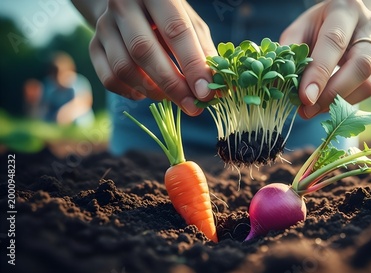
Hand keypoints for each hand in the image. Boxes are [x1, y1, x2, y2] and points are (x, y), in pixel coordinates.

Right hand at [88, 0, 216, 115]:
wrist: (132, 6)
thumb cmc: (169, 18)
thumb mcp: (191, 24)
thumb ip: (202, 50)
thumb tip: (214, 86)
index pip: (175, 31)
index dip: (192, 65)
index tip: (206, 92)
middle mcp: (123, 4)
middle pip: (144, 51)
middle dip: (172, 84)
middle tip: (192, 106)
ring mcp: (104, 25)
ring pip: (124, 68)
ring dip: (153, 90)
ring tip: (173, 96)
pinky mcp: (93, 45)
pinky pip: (110, 79)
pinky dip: (132, 92)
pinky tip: (148, 91)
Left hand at [280, 0, 370, 118]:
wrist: (347, 19)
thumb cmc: (319, 25)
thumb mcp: (300, 29)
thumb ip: (290, 51)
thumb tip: (280, 84)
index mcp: (344, 11)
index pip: (334, 42)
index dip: (320, 72)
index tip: (305, 97)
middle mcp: (368, 27)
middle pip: (360, 65)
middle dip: (332, 93)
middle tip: (308, 110)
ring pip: (368, 82)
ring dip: (339, 102)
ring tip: (313, 111)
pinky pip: (369, 90)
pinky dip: (346, 103)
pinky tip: (326, 107)